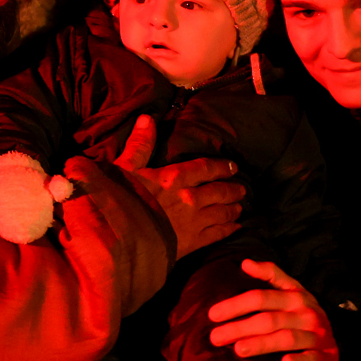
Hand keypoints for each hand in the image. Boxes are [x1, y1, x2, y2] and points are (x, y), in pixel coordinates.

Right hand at [71, 115, 245, 257]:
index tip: (233, 167)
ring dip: (232, 209)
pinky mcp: (192, 242)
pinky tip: (236, 228)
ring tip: (240, 208)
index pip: (205, 168)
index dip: (221, 167)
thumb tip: (147, 118)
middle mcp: (190, 197)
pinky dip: (228, 230)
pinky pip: (216, 234)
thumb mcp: (125, 167)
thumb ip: (140, 144)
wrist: (118, 238)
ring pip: (221, 212)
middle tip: (242, 189)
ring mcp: (193, 221)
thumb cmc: (118, 200)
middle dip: (232, 190)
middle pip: (218, 191)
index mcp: (174, 177)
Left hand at [208, 259, 338, 360]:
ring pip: (286, 338)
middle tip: (215, 337)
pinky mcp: (325, 355)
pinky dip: (299, 360)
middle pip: (268, 319)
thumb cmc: (304, 312)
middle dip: (240, 327)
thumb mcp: (292, 289)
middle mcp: (305, 312)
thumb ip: (270, 274)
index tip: (213, 314)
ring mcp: (316, 334)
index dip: (236, 304)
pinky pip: (312, 358)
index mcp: (294, 295)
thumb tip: (244, 262)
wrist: (337, 337)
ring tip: (238, 349)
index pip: (261, 297)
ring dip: (262, 343)